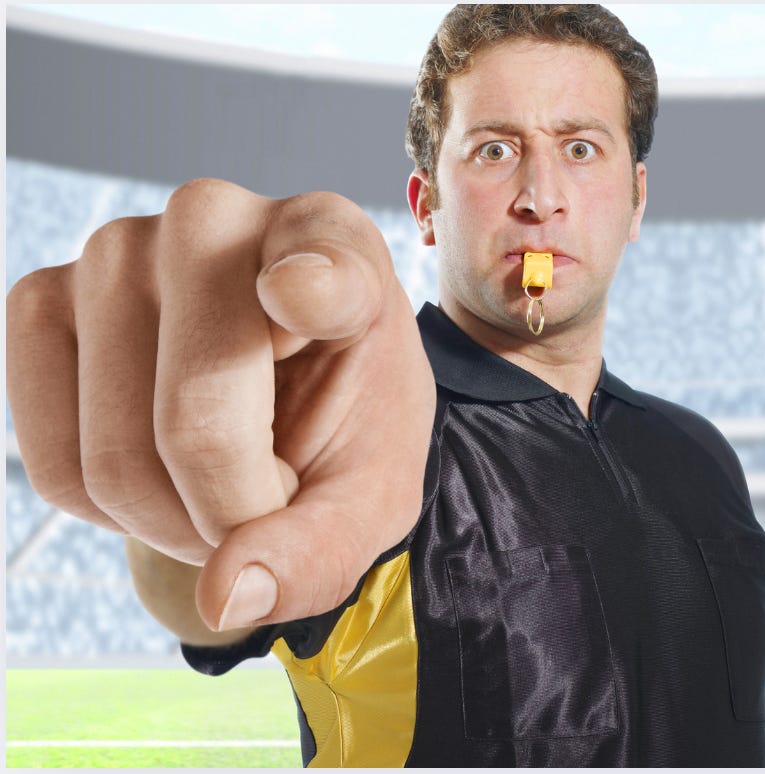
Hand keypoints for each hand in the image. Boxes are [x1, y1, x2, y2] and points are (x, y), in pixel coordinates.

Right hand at [7, 179, 435, 632]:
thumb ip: (321, 549)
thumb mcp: (371, 493)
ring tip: (223, 479)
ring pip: (112, 462)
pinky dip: (113, 511)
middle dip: (232, 517)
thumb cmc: (343, 424)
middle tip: (271, 500)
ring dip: (173, 522)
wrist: (281, 399)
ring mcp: (114, 252)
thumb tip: (224, 597)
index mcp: (336, 244)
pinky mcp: (40, 299)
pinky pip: (52, 466)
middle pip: (195, 426)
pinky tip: (162, 466)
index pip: (323, 262)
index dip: (315, 284)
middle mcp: (216, 221)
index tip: (302, 295)